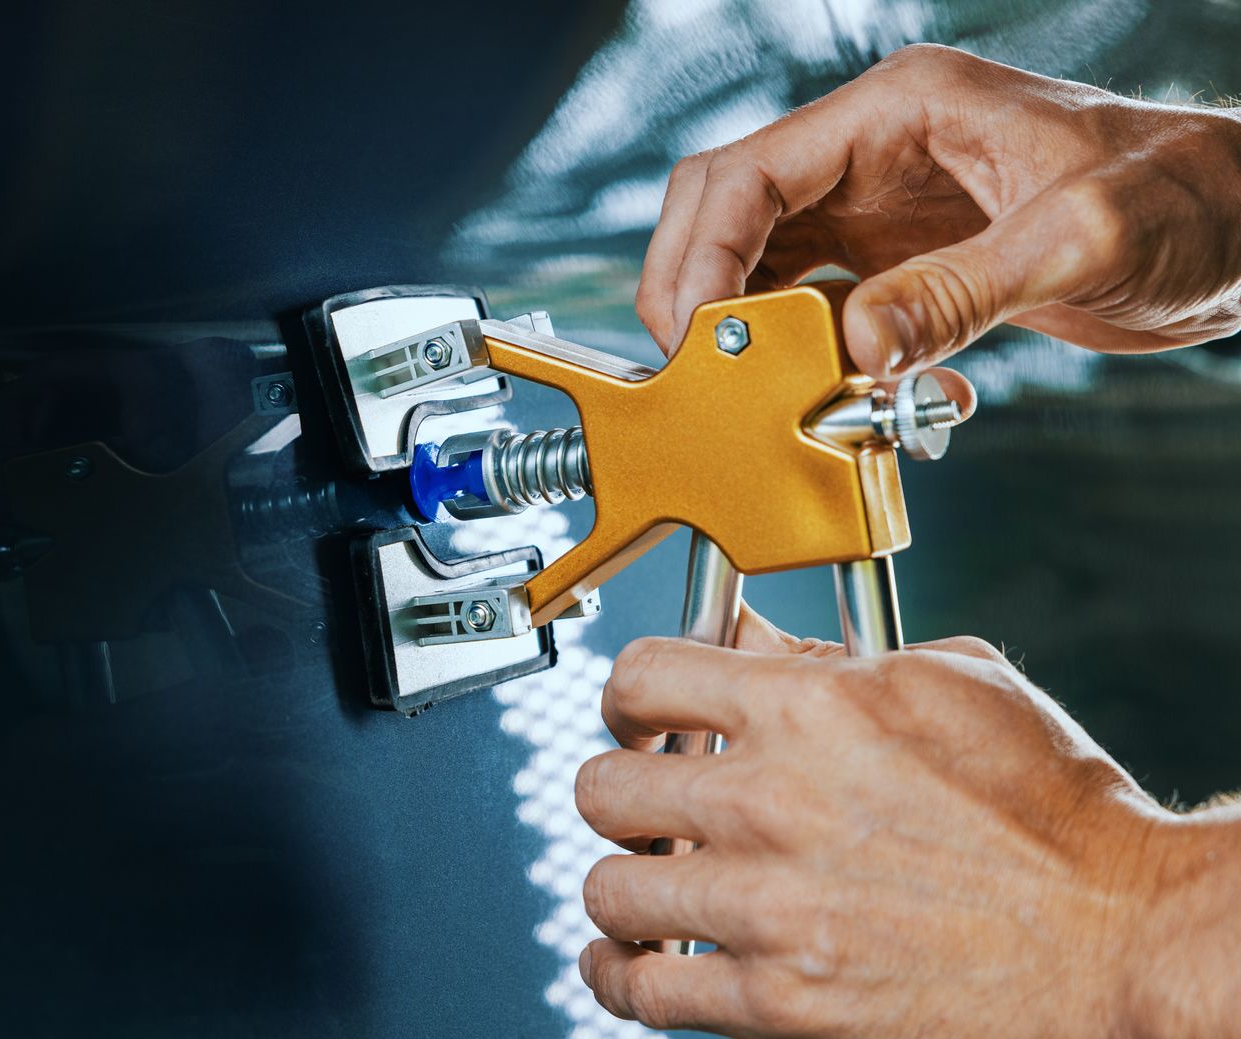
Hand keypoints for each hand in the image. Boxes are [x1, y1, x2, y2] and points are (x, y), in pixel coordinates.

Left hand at [572, 607, 1239, 1036]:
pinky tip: (626, 960)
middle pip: (603, 785)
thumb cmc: (1057, 812)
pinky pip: (640, 987)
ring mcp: (767, 907)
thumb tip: (743, 637)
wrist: (1119, 939)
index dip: (627, 694)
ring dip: (622, 882)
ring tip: (646, 880)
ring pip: (608, 888)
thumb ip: (832, 658)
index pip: (641, 677)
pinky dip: (616, 974)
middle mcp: (772, 803)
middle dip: (620, 788)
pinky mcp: (778, 1000)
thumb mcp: (952, 684)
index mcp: (810, 709)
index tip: (637, 714)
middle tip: (644, 800)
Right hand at [636, 44, 1240, 377]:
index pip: (748, 173)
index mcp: (900, 111)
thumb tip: (860, 345)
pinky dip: (810, 361)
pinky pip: (815, 311)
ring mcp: (878, 210)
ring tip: (767, 395)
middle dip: (698, 294)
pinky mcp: (896, 263)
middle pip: (726, 215)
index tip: (697, 334)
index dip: (704, 256)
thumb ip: (960, 290)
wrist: (1239, 230)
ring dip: (752, 337)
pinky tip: (850, 396)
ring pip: (758, 268)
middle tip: (700, 373)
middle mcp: (873, 154)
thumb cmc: (1187, 197)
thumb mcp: (1079, 240)